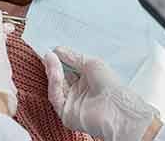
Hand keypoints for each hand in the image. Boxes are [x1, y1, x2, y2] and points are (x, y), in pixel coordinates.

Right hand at [44, 47, 161, 140]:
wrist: (116, 107)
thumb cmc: (110, 84)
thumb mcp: (90, 63)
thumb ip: (72, 57)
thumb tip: (57, 50)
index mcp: (86, 80)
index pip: (68, 68)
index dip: (60, 59)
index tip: (52, 50)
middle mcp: (78, 91)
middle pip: (60, 77)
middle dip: (53, 64)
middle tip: (48, 53)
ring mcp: (71, 102)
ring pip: (56, 86)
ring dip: (52, 70)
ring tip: (50, 57)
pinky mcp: (65, 113)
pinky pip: (55, 96)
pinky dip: (53, 82)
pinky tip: (54, 70)